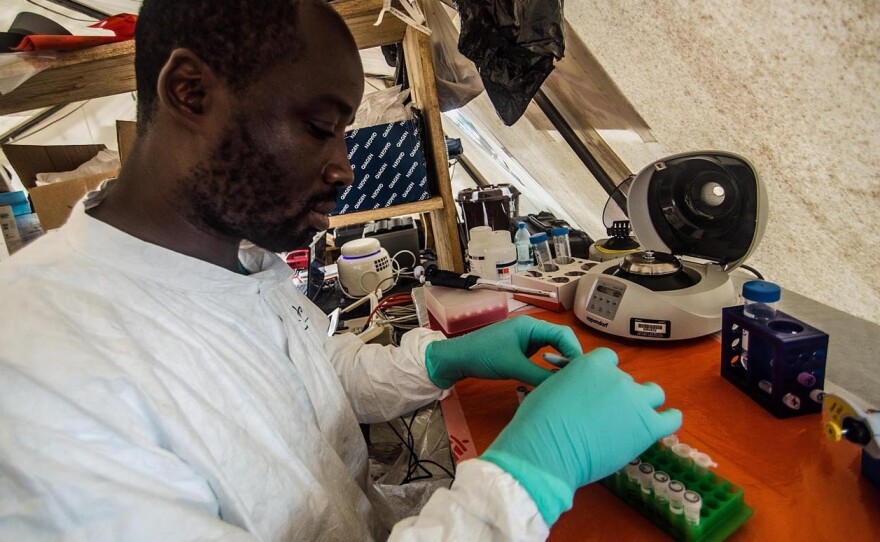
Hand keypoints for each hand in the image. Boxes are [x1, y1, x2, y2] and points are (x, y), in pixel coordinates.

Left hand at [424, 316, 582, 388]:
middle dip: (571, 357)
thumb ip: (540, 376)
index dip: (575, 352)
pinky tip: (550, 378)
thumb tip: (563, 385)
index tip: (581, 371)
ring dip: (561, 362)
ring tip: (566, 379)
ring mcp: (526, 339)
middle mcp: (532, 329)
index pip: (563, 335)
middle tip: (577, 377)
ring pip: (553, 348)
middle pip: (561, 340)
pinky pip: (542, 355)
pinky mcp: (521, 349)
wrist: (457, 359)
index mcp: (531, 326)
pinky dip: (549, 366)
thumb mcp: (513, 367)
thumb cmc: (483, 356)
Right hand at [481, 347, 681, 525]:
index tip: (597, 390)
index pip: (609, 360)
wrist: (547, 450)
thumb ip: (571, 383)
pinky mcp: (647, 426)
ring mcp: (635, 401)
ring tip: (632, 420)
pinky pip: (672, 418)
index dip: (604, 376)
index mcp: (593, 363)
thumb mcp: (550, 388)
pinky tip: (662, 423)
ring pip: (653, 393)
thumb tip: (577, 391)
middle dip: (619, 394)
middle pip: (628, 380)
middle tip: (605, 415)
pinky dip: (669, 419)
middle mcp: (618, 377)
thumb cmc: (539, 422)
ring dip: (644, 403)